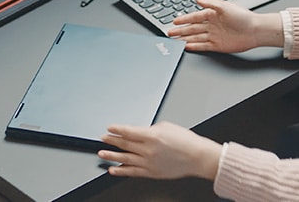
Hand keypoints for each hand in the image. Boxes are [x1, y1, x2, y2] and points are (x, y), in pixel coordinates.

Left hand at [97, 121, 221, 179]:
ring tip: (102, 153)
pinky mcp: (151, 172)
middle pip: (124, 144)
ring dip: (111, 155)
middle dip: (112, 140)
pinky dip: (121, 171)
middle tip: (104, 138)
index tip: (110, 128)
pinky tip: (113, 169)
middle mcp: (148, 149)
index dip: (117, 129)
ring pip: (125, 158)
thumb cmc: (186, 141)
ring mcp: (148, 162)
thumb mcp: (167, 127)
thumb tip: (141, 133)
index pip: (129, 131)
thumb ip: (151, 129)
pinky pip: (132, 172)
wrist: (196, 156)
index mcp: (152, 135)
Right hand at [167, 0, 282, 52]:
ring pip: (196, 37)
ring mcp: (214, 36)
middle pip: (193, 28)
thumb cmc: (243, 17)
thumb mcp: (225, 6)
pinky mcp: (218, 45)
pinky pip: (203, 46)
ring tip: (175, 40)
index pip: (195, 17)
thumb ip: (210, 3)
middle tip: (169, 32)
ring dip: (185, 38)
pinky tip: (186, 46)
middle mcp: (212, 25)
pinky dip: (194, 46)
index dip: (184, 19)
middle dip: (181, 30)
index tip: (174, 21)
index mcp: (213, 14)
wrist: (255, 30)